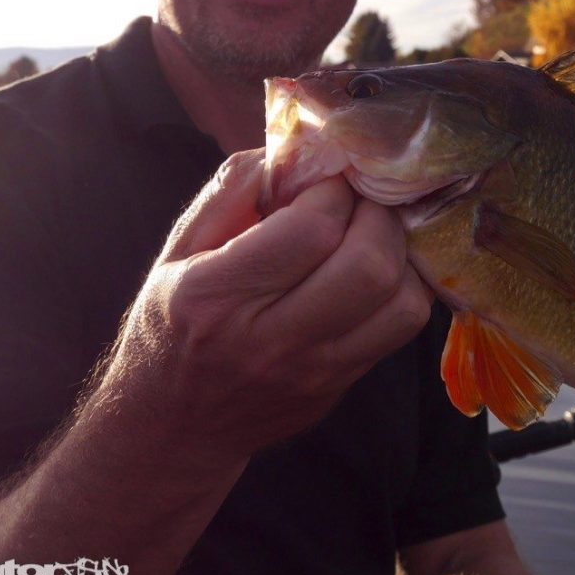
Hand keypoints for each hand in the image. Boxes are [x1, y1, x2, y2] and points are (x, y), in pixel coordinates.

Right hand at [124, 149, 432, 462]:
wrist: (173, 427)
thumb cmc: (173, 322)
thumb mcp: (179, 248)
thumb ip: (233, 190)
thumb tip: (297, 147)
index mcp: (216, 296)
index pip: (311, 230)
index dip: (333, 190)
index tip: (327, 179)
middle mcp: (268, 341)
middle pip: (368, 267)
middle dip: (377, 215)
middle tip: (360, 201)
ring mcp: (312, 373)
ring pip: (401, 303)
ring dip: (399, 254)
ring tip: (371, 234)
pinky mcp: (340, 388)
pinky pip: (402, 330)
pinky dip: (402, 287)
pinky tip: (375, 270)